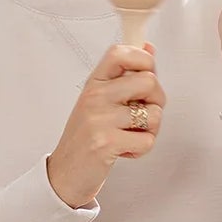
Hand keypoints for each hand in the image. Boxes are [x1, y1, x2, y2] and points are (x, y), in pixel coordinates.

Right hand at [45, 44, 165, 208]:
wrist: (64, 173)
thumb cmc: (85, 137)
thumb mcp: (99, 101)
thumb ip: (124, 77)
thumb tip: (149, 48)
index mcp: (94, 83)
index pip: (121, 52)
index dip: (143, 60)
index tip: (146, 74)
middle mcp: (95, 97)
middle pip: (149, 81)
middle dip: (156, 100)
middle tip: (143, 113)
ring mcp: (100, 119)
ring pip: (153, 114)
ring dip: (150, 130)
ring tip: (131, 135)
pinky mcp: (106, 143)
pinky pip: (147, 140)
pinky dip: (141, 150)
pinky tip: (124, 150)